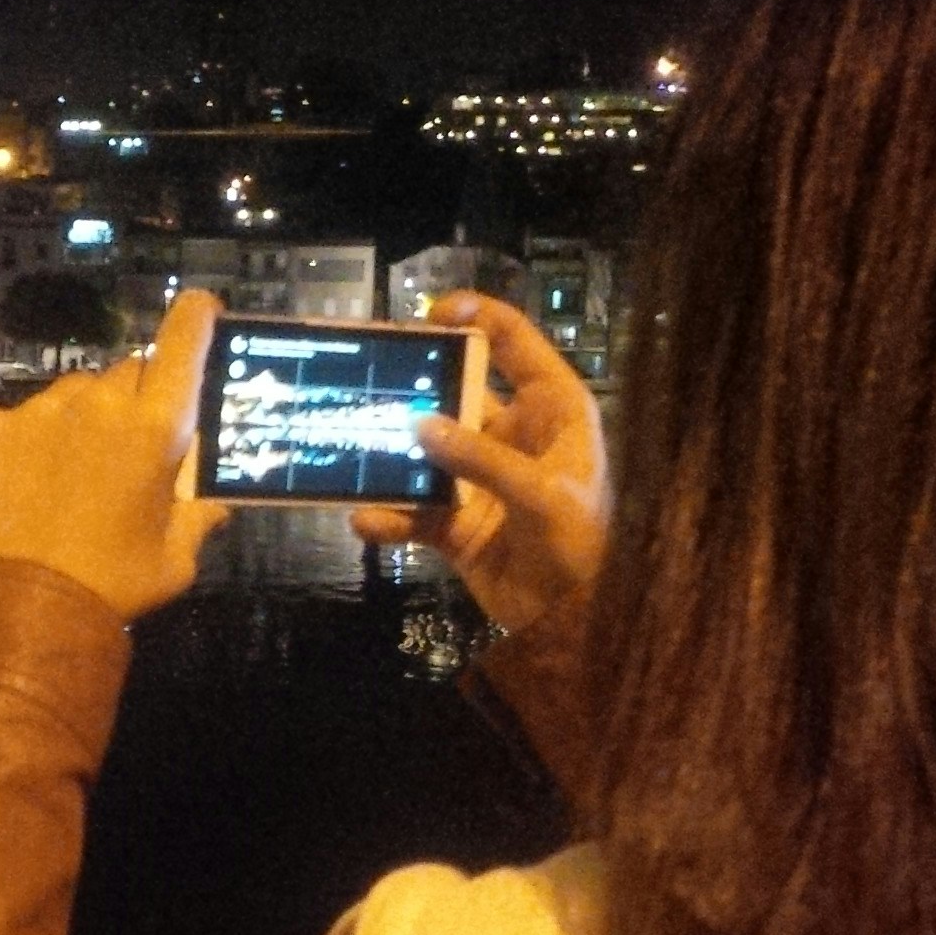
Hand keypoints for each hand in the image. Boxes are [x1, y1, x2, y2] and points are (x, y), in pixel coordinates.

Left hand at [0, 291, 227, 620]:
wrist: (20, 609)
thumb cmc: (112, 585)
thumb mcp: (174, 560)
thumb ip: (198, 520)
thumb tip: (214, 506)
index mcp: (156, 429)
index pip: (182, 344)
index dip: (194, 318)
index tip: (200, 306)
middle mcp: (100, 404)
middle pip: (128, 373)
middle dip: (136, 399)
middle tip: (127, 451)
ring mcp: (39, 411)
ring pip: (74, 394)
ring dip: (82, 418)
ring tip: (72, 475)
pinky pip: (19, 418)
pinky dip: (28, 441)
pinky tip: (27, 483)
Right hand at [351, 292, 608, 640]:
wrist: (576, 621)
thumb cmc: (581, 543)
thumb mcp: (542, 494)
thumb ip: (481, 460)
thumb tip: (420, 427)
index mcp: (551, 409)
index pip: (515, 344)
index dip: (477, 317)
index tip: (431, 313)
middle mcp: (513, 434)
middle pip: (456, 391)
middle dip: (415, 384)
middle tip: (370, 375)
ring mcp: (480, 478)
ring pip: (426, 450)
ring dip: (392, 452)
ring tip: (354, 446)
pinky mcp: (457, 522)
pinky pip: (414, 509)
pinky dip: (389, 515)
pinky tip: (366, 519)